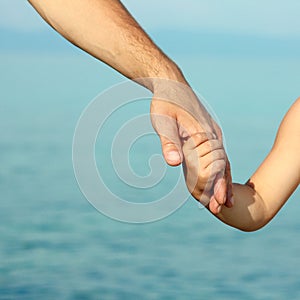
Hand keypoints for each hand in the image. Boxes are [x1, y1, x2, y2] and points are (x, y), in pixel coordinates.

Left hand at [149, 79, 232, 211]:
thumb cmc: (165, 103)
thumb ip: (169, 142)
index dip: (216, 185)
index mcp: (205, 134)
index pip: (216, 165)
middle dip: (221, 187)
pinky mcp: (207, 134)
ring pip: (222, 161)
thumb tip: (174, 163)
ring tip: (222, 200)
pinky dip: (217, 169)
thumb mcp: (163, 122)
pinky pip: (216, 155)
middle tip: (220, 208)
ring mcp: (212, 134)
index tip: (216, 203)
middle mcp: (213, 135)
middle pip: (222, 165)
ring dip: (221, 180)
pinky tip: (215, 178)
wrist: (171, 85)